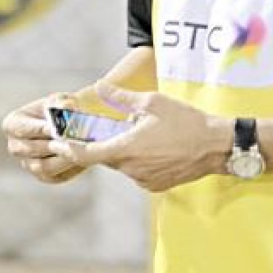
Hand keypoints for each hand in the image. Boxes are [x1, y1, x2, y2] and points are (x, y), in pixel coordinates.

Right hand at [2, 93, 85, 183]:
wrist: (77, 125)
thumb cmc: (65, 108)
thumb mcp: (62, 100)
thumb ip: (62, 102)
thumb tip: (67, 106)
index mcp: (13, 124)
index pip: (20, 128)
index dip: (37, 129)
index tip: (54, 128)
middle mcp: (16, 146)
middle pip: (31, 149)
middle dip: (52, 144)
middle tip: (70, 141)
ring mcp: (29, 164)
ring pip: (43, 166)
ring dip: (62, 157)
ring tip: (79, 149)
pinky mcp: (45, 176)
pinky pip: (55, 175)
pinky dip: (69, 167)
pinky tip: (83, 157)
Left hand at [49, 83, 231, 192]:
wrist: (215, 146)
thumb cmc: (184, 121)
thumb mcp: (152, 102)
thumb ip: (121, 98)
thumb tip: (99, 86)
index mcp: (126, 148)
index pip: (86, 154)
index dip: (69, 149)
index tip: (58, 143)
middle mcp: (131, 169)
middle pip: (106, 157)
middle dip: (105, 142)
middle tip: (116, 126)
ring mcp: (144, 180)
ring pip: (123, 164)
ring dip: (125, 150)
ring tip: (146, 133)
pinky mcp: (155, 186)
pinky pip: (138, 172)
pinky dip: (139, 160)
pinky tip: (156, 147)